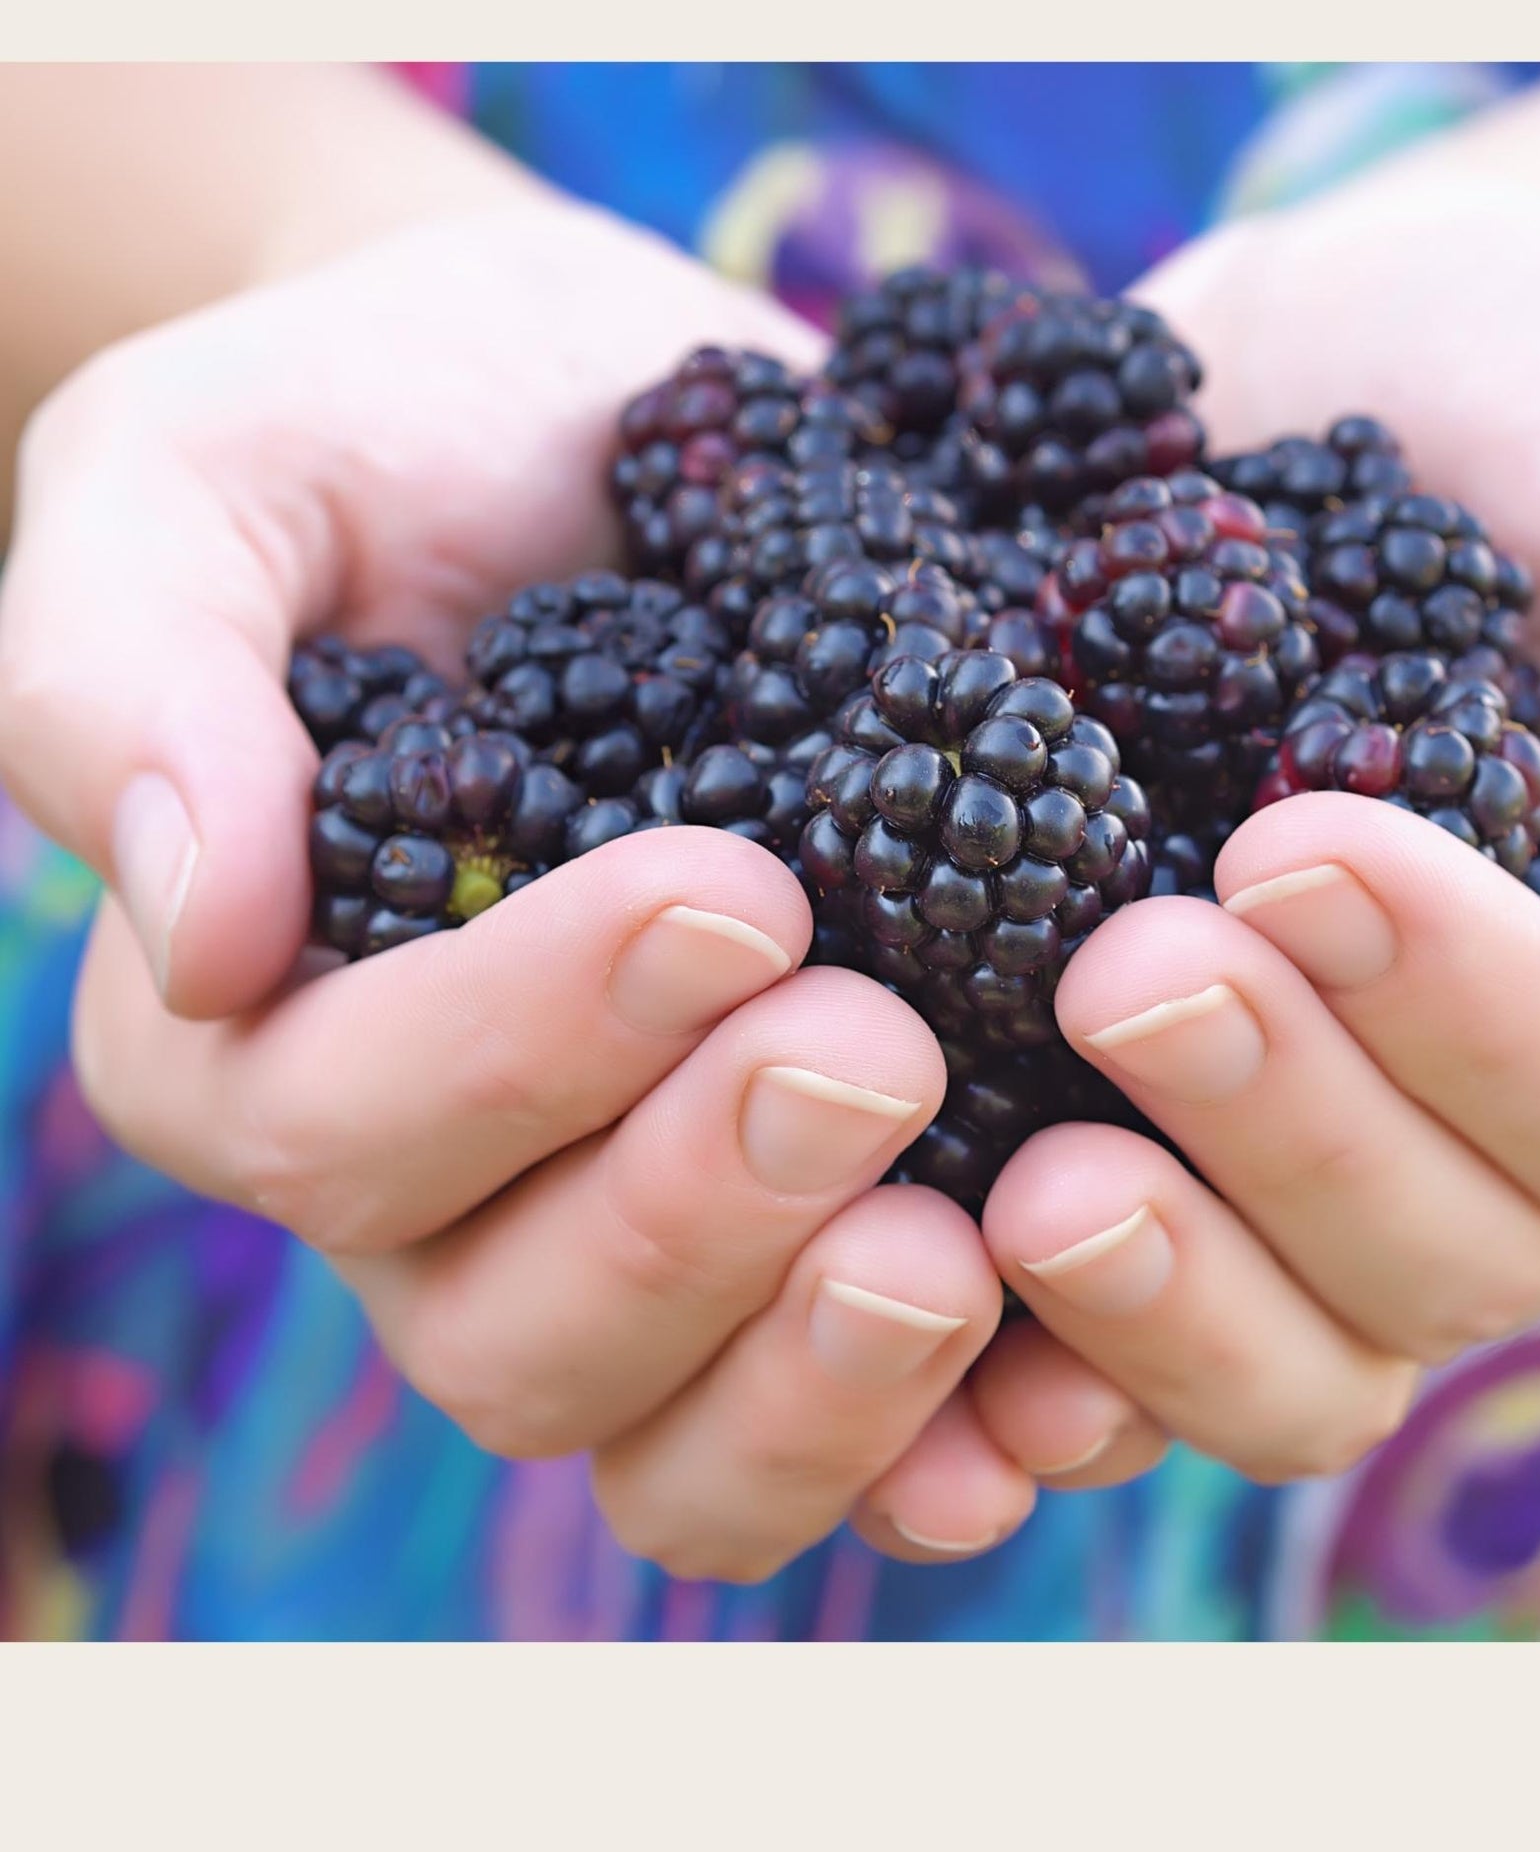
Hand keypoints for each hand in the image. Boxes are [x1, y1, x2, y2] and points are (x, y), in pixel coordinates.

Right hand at [0, 202, 1029, 1579]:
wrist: (607, 417)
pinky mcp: (822, 1211)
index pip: (336, 1124)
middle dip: (695, 1218)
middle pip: (518, 1333)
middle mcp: (452, 1180)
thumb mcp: (211, 475)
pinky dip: (965, 1430)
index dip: (523, 1045)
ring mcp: (643, 1218)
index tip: (733, 890)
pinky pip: (867, 1422)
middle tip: (876, 1054)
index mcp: (268, 1032)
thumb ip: (136, 672)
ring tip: (974, 1242)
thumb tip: (195, 935)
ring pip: (679, 1438)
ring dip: (826, 1380)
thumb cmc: (380, 429)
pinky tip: (1087, 1381)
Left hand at [960, 178, 1539, 1497]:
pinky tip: (924, 1296)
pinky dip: (1023, 1365)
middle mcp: (1519, 1125)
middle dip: (1290, 1137)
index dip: (1486, 1016)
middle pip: (1451, 1255)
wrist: (1354, 377)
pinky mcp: (1154, 1134)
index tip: (1300, 844)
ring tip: (1018, 1188)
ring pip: (1298, 1351)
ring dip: (1163, 1300)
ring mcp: (1327, 1150)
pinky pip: (1112, 1335)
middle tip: (1124, 972)